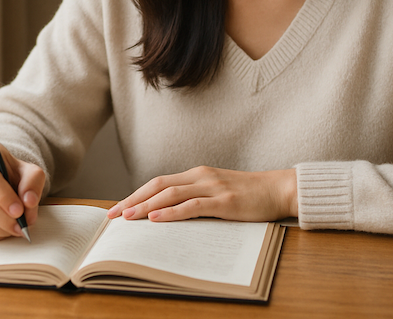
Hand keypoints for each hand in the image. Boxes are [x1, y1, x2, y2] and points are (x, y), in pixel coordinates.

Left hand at [106, 166, 296, 222]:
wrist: (279, 189)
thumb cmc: (249, 195)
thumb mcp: (218, 193)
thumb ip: (196, 198)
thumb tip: (169, 214)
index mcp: (198, 174)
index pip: (158, 182)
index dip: (136, 194)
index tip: (118, 208)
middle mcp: (201, 176)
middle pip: (158, 185)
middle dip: (133, 200)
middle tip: (113, 215)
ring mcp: (212, 187)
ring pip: (170, 194)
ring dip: (146, 206)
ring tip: (128, 217)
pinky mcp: (224, 201)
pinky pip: (192, 206)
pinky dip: (172, 212)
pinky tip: (157, 218)